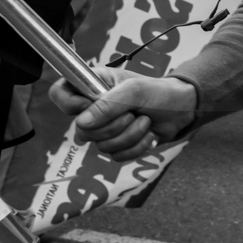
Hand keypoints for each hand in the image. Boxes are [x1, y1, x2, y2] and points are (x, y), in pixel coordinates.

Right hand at [49, 67, 197, 160]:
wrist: (182, 110)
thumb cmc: (158, 92)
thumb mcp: (134, 91)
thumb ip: (107, 105)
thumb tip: (81, 124)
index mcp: (93, 85)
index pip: (61, 93)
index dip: (69, 104)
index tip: (87, 107)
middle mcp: (94, 108)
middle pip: (82, 130)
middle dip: (112, 126)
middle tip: (132, 113)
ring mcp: (105, 128)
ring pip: (100, 147)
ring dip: (128, 136)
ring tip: (144, 121)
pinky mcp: (118, 145)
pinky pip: (115, 157)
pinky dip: (135, 147)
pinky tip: (147, 134)